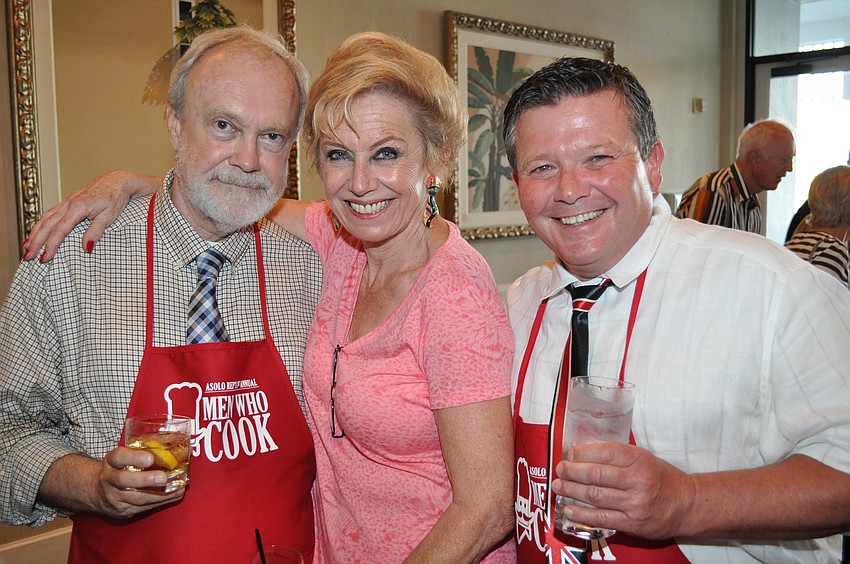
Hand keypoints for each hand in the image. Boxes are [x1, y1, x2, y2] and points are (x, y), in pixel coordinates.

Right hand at [22, 170, 137, 261]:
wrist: (117, 180)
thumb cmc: (115, 197)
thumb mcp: (109, 216)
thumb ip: (96, 231)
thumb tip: (86, 248)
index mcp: (78, 207)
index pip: (60, 229)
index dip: (51, 245)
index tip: (45, 258)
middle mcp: (69, 203)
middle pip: (47, 225)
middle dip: (36, 242)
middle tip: (28, 257)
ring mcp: (67, 201)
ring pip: (45, 218)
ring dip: (34, 233)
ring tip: (26, 247)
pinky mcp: (68, 202)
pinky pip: (50, 214)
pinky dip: (40, 224)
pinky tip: (36, 232)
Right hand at [93, 446, 184, 518]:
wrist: (98, 493)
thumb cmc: (118, 470)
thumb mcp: (123, 457)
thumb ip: (140, 452)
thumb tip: (168, 447)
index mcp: (111, 462)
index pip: (118, 457)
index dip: (134, 457)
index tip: (150, 458)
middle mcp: (109, 480)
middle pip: (123, 480)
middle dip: (146, 480)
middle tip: (163, 478)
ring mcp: (114, 497)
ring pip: (136, 498)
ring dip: (159, 495)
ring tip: (176, 489)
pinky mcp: (122, 511)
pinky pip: (142, 508)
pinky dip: (160, 502)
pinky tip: (173, 496)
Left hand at [552, 442, 695, 539]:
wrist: (686, 505)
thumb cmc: (661, 478)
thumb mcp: (643, 458)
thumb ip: (617, 455)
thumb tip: (583, 452)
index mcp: (639, 460)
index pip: (604, 453)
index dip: (581, 453)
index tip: (569, 453)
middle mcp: (637, 481)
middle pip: (595, 475)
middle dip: (572, 471)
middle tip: (560, 469)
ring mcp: (634, 504)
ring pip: (595, 496)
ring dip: (572, 491)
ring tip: (559, 487)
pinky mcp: (633, 524)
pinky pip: (601, 518)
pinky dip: (582, 514)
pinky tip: (569, 509)